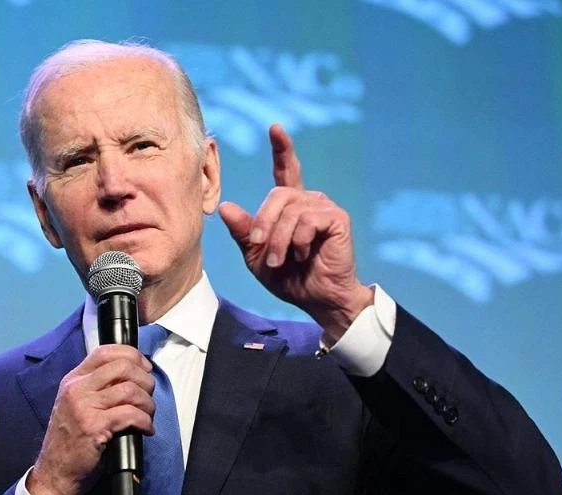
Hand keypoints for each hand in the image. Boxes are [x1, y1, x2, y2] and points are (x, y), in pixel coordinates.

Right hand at [28, 345, 155, 494]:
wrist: (55, 473)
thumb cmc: (70, 442)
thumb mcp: (77, 406)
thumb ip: (96, 389)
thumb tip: (132, 377)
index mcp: (73, 380)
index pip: (105, 351)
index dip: (132, 355)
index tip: (145, 369)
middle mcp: (76, 389)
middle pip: (123, 367)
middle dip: (145, 381)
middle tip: (148, 397)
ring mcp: (84, 407)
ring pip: (130, 391)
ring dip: (148, 404)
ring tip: (148, 416)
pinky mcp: (94, 427)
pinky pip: (131, 415)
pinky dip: (145, 422)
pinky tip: (145, 430)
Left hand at [218, 124, 372, 339]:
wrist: (316, 299)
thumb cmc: (288, 278)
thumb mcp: (256, 256)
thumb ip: (244, 232)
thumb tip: (225, 207)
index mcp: (291, 206)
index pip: (286, 171)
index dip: (282, 149)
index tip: (275, 128)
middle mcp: (309, 201)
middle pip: (277, 194)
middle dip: (263, 223)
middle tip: (260, 248)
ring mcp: (324, 207)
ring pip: (290, 210)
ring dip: (278, 239)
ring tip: (279, 260)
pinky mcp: (336, 219)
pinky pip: (307, 219)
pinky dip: (297, 240)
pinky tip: (302, 254)